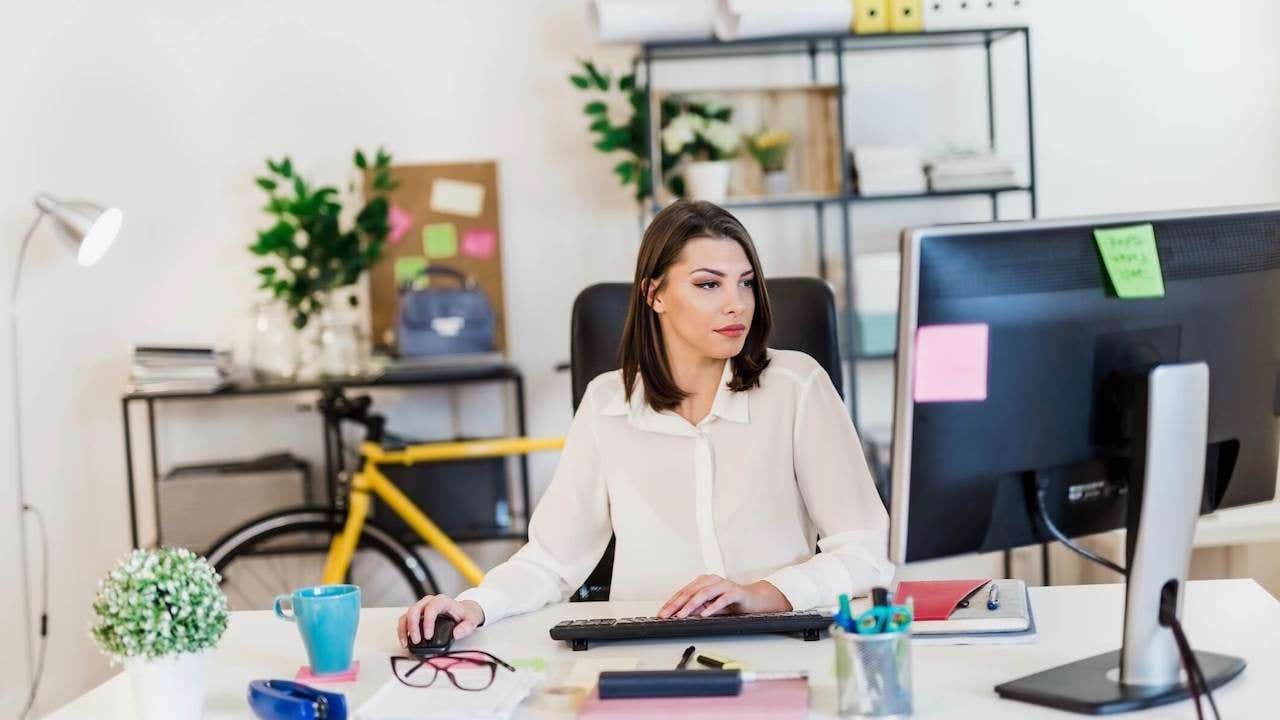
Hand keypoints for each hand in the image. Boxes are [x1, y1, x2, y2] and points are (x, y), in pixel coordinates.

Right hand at [396, 594, 485, 648]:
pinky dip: (403, 631)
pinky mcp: (416, 615)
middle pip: (415, 610)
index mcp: (442, 601)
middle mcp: (429, 601)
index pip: (431, 608)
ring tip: (407, 643)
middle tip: (417, 641)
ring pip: (407, 615)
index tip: (428, 636)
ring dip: (405, 629)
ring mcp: (421, 607)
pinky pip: (405, 620)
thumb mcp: (472, 620)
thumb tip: (456, 634)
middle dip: (413, 626)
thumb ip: (466, 627)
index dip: (427, 622)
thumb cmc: (465, 615)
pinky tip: (405, 641)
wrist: (463, 611)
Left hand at [657, 575, 791, 618]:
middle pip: (690, 591)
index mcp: (704, 582)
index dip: (671, 602)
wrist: (755, 600)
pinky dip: (712, 607)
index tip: (662, 613)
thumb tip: (681, 615)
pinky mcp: (736, 592)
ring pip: (704, 593)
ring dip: (691, 605)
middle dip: (677, 604)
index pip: (684, 591)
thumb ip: (698, 609)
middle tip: (667, 614)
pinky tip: (705, 614)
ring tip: (682, 615)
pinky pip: (722, 599)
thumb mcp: (711, 607)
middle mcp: (712, 580)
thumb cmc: (732, 602)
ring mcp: (724, 585)